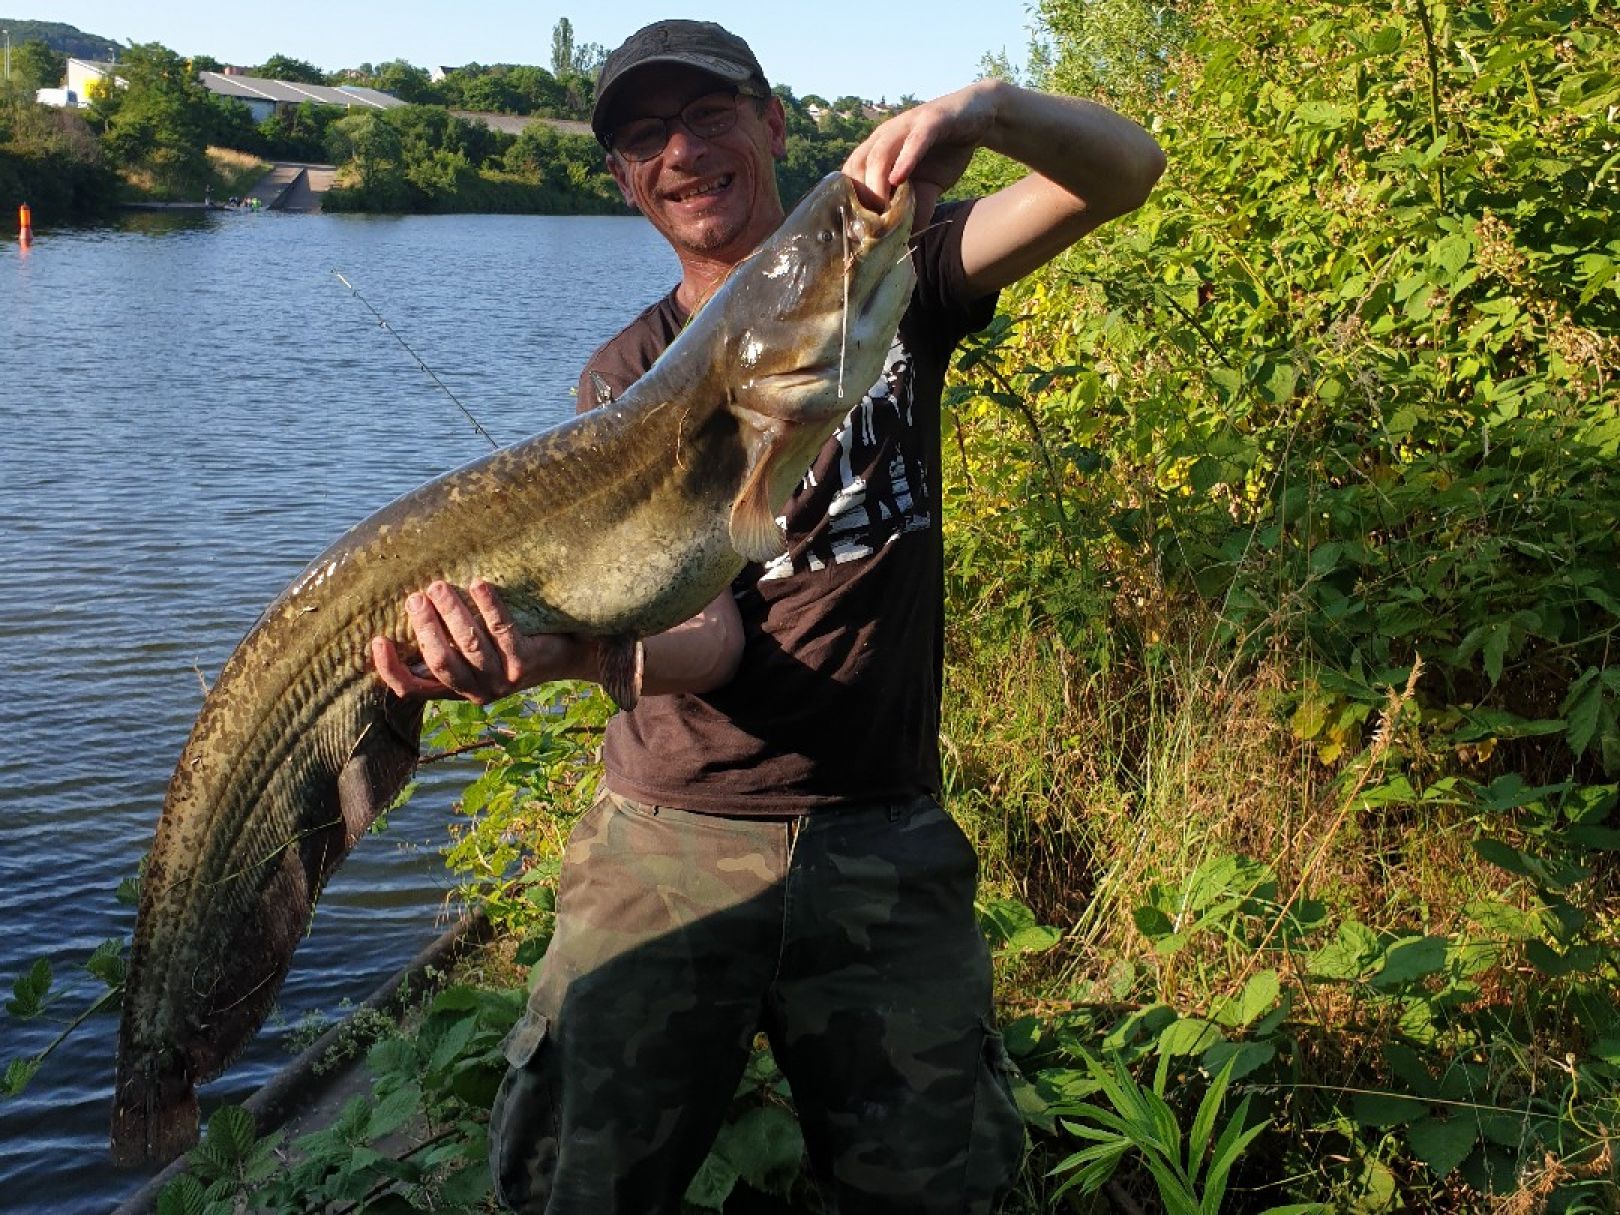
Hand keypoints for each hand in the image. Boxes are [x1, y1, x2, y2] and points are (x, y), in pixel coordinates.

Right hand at [370, 579, 587, 705]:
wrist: (565, 653)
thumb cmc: (508, 644)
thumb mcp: (472, 648)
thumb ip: (444, 639)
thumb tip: (406, 607)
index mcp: (456, 689)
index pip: (413, 689)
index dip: (391, 670)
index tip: (377, 640)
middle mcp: (477, 690)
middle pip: (441, 662)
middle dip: (425, 628)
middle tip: (415, 597)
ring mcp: (502, 679)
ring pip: (470, 646)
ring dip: (452, 613)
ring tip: (440, 586)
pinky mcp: (526, 663)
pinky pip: (503, 631)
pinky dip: (488, 606)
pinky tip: (478, 584)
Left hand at [843, 81, 999, 219]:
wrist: (978, 119)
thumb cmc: (946, 153)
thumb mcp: (928, 188)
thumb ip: (914, 210)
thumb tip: (903, 242)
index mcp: (878, 150)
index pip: (850, 175)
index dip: (850, 202)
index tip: (857, 229)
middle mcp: (885, 136)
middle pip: (858, 165)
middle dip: (861, 197)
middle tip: (871, 225)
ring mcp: (906, 125)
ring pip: (879, 154)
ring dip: (877, 184)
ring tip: (883, 211)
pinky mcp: (932, 120)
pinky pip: (914, 140)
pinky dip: (905, 160)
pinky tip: (900, 179)